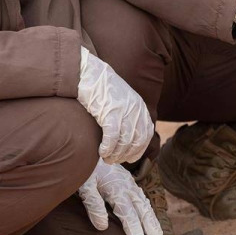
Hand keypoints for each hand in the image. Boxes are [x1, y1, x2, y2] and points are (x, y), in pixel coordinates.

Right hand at [76, 47, 154, 163]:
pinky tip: (101, 152)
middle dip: (126, 155)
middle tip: (115, 160)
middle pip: (137, 141)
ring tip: (106, 158)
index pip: (146, 135)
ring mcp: (123, 112)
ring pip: (125, 143)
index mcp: (140, 107)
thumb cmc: (102, 89)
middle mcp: (135, 110)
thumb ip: (129, 114)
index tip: (130, 158)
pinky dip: (107, 149)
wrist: (89, 74)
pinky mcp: (109, 113)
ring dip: (115, 155)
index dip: (139, 150)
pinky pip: (112, 138)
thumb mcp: (124, 99)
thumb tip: (129, 136)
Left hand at [77, 160, 162, 234]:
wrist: (89, 147)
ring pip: (145, 205)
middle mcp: (128, 188)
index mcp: (118, 190)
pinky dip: (149, 211)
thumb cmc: (85, 170)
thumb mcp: (84, 186)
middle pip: (143, 212)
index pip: (130, 217)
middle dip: (151, 230)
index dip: (136, 234)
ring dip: (153, 222)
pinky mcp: (128, 183)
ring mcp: (130, 185)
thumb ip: (94, 205)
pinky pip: (143, 199)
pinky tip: (150, 219)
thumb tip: (103, 227)